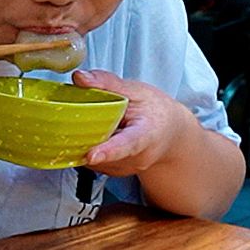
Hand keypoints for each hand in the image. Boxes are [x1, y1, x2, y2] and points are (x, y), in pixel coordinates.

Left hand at [73, 69, 193, 176]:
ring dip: (88, 141)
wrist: (170, 133)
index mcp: (146, 136)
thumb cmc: (155, 111)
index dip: (108, 151)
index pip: (126, 145)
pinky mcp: (114, 172)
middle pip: (102, 152)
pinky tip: (101, 135)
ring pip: (94, 158)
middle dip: (88, 136)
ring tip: (104, 124)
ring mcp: (125, 168)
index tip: (92, 156)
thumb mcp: (137, 90)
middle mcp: (137, 158)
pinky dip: (90, 147)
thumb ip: (107, 83)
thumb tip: (79, 77)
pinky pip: (93, 161)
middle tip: (89, 118)